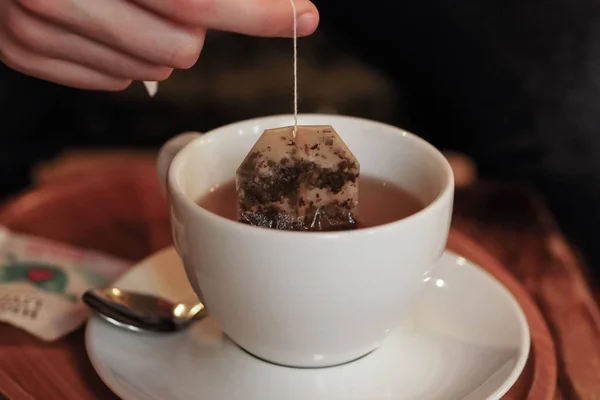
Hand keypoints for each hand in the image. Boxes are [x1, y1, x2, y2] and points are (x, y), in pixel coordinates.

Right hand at [0, 0, 318, 89]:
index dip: (259, 12)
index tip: (301, 15)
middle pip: (182, 49)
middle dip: (191, 27)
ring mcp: (35, 27)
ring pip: (151, 72)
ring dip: (158, 43)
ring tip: (129, 7)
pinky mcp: (23, 52)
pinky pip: (113, 81)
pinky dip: (121, 57)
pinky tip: (100, 25)